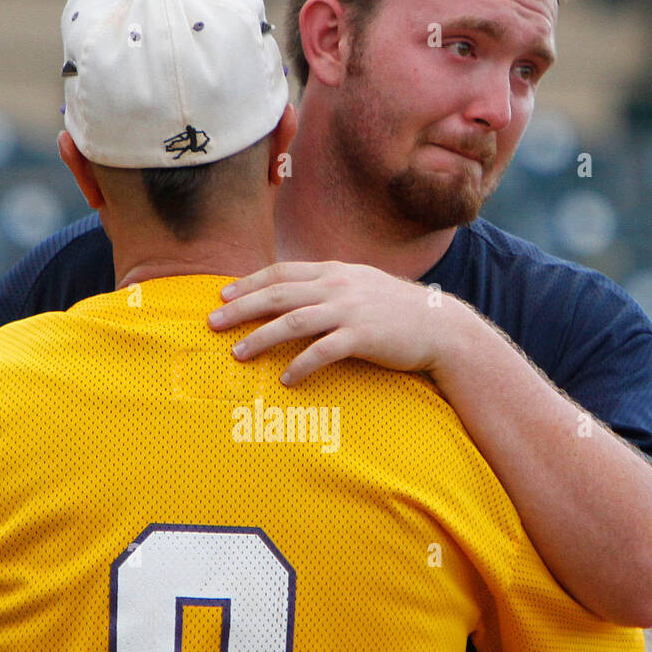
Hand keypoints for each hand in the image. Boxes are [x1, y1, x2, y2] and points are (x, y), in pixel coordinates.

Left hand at [209, 261, 447, 385]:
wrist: (440, 327)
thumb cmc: (396, 310)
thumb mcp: (360, 286)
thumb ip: (328, 286)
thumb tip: (296, 294)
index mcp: (334, 271)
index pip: (281, 272)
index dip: (249, 282)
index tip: (222, 294)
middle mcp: (338, 286)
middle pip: (278, 294)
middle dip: (241, 308)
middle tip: (212, 322)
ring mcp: (350, 310)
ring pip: (293, 321)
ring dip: (261, 338)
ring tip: (237, 354)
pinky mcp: (363, 337)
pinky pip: (323, 352)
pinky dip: (301, 365)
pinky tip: (285, 379)